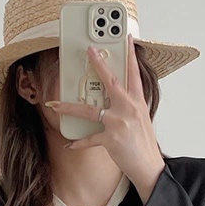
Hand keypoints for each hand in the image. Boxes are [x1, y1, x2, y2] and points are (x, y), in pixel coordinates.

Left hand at [44, 33, 165, 200]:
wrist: (149, 167)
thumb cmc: (143, 144)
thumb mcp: (141, 119)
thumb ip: (129, 106)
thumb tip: (115, 97)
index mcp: (137, 102)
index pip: (133, 73)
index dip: (130, 54)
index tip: (126, 38)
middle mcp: (129, 108)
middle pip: (110, 81)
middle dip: (98, 64)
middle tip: (89, 51)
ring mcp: (119, 123)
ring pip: (89, 110)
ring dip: (69, 108)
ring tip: (55, 105)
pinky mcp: (111, 139)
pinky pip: (89, 139)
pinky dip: (78, 143)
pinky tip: (70, 144)